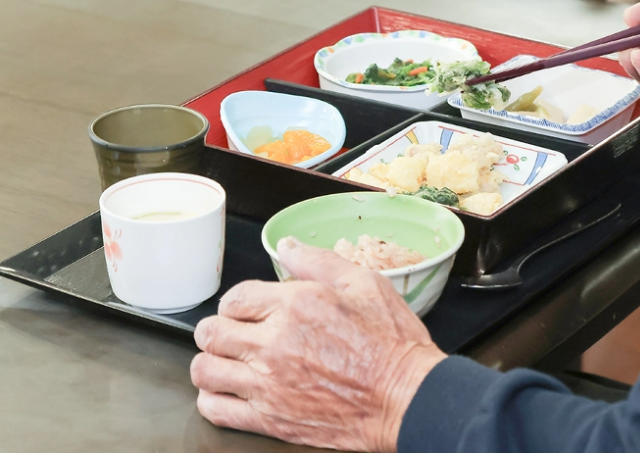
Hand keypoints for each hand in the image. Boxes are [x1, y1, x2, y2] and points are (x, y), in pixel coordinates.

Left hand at [190, 241, 445, 451]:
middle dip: (217, 328)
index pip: (234, 298)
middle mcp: (274, 344)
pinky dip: (213, 400)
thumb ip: (318, 261)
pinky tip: (229, 392)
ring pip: (205, 371)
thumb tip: (287, 246)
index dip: (238, 302)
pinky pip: (216, 410)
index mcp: (295, 306)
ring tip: (226, 361)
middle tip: (231, 332)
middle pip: (211, 332)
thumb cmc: (393, 343)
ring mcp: (268, 385)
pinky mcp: (270, 419)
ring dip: (211, 362)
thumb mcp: (365, 284)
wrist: (407, 397)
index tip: (247, 309)